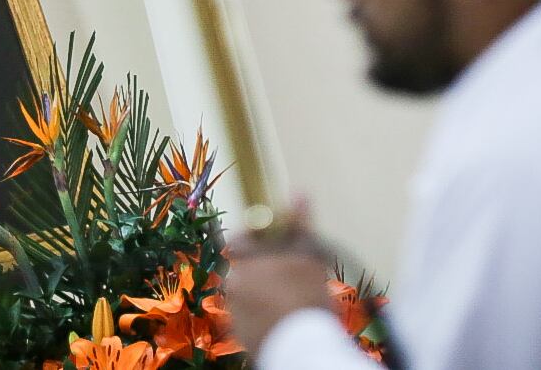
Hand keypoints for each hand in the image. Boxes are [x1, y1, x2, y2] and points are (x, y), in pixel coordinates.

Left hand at [224, 202, 335, 356]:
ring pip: (249, 291)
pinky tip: (285, 315)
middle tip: (292, 272)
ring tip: (292, 297)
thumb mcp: (308, 255)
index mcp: (243, 264)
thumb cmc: (305, 298)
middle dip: (266, 266)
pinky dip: (264, 312)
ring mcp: (235, 313)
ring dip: (265, 290)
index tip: (279, 242)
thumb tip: (299, 192)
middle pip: (246, 267)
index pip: (241, 239)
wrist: (303, 348)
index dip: (260, 237)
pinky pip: (251, 315)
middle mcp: (232, 287)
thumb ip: (299, 223)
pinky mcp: (241, 336)